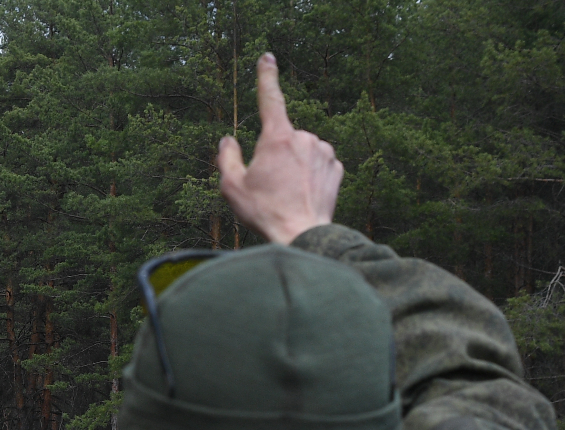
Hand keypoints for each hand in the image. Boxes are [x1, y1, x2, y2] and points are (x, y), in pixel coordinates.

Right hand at [217, 55, 342, 244]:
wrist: (302, 236)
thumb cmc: (264, 212)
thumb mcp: (232, 187)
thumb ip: (227, 157)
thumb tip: (228, 140)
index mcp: (277, 138)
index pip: (270, 99)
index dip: (266, 77)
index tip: (267, 58)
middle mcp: (304, 138)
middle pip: (283, 138)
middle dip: (275, 155)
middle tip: (269, 185)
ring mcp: (324, 152)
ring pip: (303, 151)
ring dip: (294, 165)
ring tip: (287, 194)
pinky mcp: (336, 168)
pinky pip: (319, 164)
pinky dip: (310, 175)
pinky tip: (303, 195)